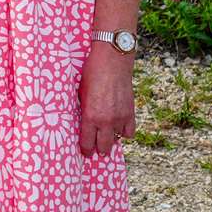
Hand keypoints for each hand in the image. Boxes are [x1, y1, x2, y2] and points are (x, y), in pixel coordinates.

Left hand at [78, 42, 134, 156]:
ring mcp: (120, 118)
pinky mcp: (130, 112)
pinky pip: (129, 132)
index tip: (85, 152)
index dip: (85, 150)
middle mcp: (106, 121)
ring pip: (117, 140)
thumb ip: (83, 109)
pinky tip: (119, 126)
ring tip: (106, 133)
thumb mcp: (81, 91)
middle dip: (99, 149)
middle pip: (104, 147)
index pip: (87, 143)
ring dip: (111, 138)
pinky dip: (124, 131)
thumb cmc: (92, 72)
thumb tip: (81, 121)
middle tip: (96, 148)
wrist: (112, 59)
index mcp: (90, 116)